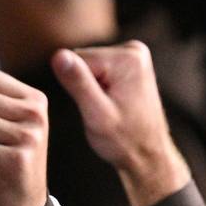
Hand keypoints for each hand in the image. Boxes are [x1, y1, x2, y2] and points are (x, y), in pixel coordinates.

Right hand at [51, 41, 190, 205]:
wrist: (147, 155)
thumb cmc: (124, 140)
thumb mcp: (96, 114)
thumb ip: (78, 83)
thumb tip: (58, 55)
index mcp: (127, 58)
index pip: (76, 60)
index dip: (77, 87)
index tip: (95, 106)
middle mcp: (134, 50)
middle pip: (83, 60)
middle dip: (84, 87)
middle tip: (100, 110)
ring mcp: (134, 56)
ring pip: (88, 66)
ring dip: (91, 89)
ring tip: (108, 109)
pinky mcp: (130, 64)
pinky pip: (98, 71)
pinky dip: (98, 89)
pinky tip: (112, 104)